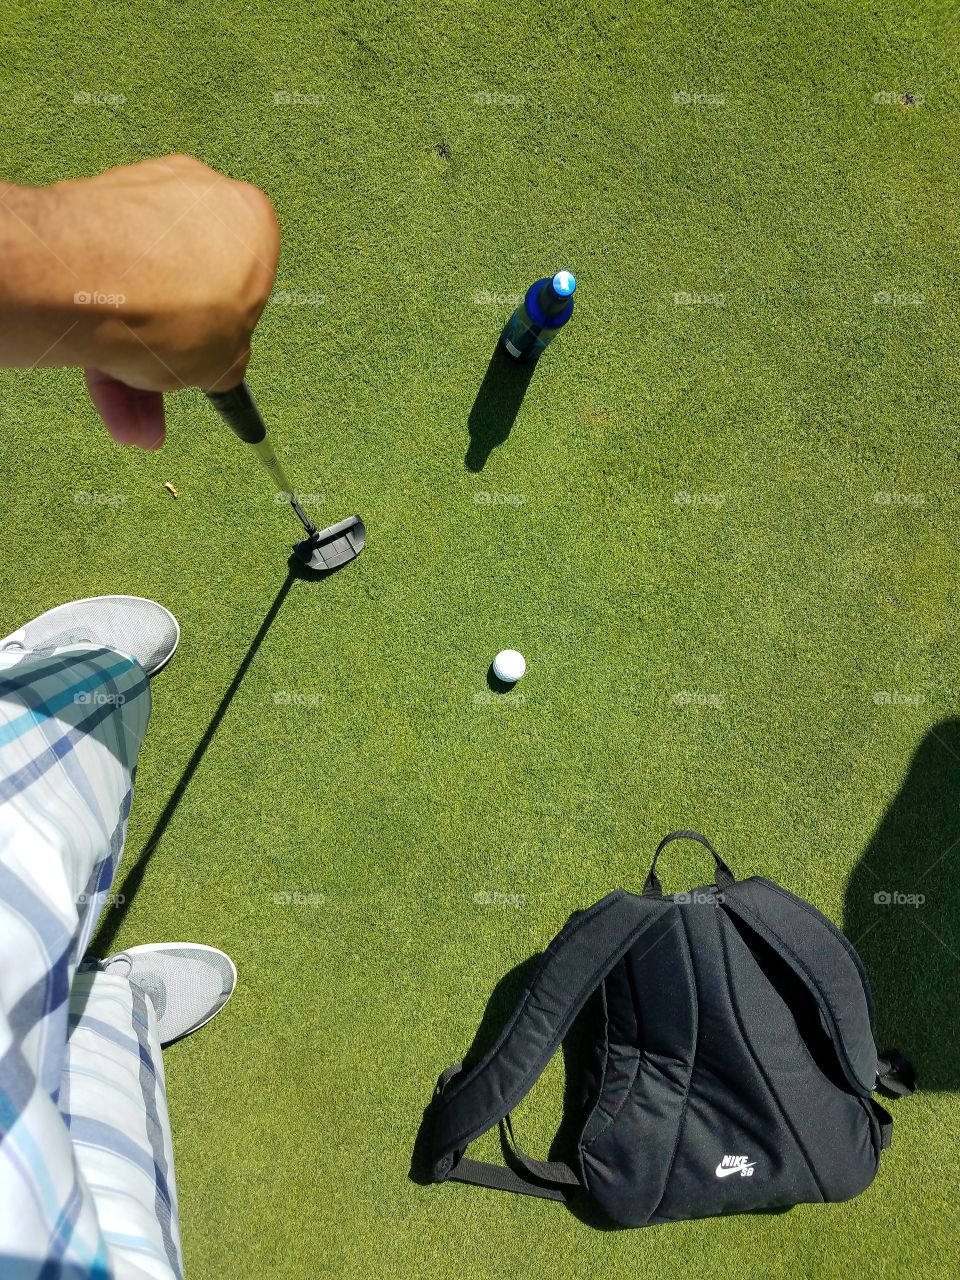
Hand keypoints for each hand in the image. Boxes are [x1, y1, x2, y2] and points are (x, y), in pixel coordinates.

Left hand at [0, 154, 279, 446]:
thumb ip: (224, 358)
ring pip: (138, 287)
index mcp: (249, 218)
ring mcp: (138, 196)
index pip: (245, 281)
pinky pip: (101, 278)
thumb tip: (214, 366)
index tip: (207, 356)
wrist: (91, 283)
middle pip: (185, 283)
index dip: (224, 327)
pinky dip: (99, 330)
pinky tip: (100, 383)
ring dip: (130, 352)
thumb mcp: (224, 362)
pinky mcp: (85, 207)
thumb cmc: (175, 310)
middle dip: (169, 346)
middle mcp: (198, 193)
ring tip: (124, 408)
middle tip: (161, 386)